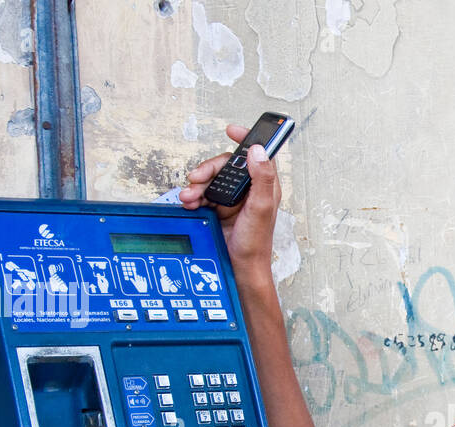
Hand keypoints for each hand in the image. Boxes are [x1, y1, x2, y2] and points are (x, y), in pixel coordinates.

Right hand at [179, 124, 281, 287]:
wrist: (240, 267)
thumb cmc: (256, 243)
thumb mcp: (261, 208)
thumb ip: (261, 178)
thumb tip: (258, 151)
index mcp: (264, 186)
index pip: (257, 154)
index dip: (245, 139)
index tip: (231, 130)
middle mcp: (248, 190)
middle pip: (226, 165)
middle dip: (209, 169)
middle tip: (197, 177)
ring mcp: (232, 199)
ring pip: (211, 179)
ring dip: (197, 185)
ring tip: (190, 196)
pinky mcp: (219, 209)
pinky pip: (203, 194)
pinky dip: (194, 197)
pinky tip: (190, 202)